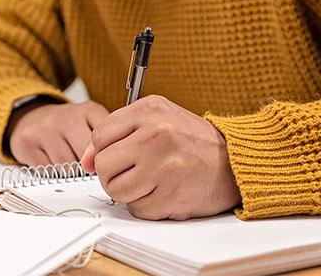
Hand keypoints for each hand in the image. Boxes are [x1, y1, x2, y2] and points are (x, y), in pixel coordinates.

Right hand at [7, 100, 107, 164]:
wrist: (32, 117)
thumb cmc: (68, 124)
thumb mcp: (93, 122)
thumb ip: (109, 137)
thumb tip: (122, 160)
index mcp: (89, 110)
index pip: (106, 140)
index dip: (107, 156)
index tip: (106, 161)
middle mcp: (66, 117)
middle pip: (87, 156)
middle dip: (88, 166)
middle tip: (87, 164)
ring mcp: (45, 129)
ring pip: (68, 166)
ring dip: (71, 171)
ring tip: (69, 159)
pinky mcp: (27, 143)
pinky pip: (48, 170)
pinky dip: (53, 171)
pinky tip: (53, 160)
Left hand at [80, 95, 240, 219]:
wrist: (236, 163)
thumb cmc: (196, 143)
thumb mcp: (158, 120)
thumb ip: (119, 133)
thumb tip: (85, 160)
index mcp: (151, 111)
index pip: (99, 137)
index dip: (105, 151)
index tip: (123, 155)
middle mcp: (157, 135)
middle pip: (104, 165)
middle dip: (117, 173)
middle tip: (142, 170)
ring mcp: (164, 166)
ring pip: (116, 190)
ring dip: (131, 191)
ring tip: (155, 181)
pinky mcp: (170, 195)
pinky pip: (137, 208)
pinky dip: (149, 205)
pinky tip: (167, 192)